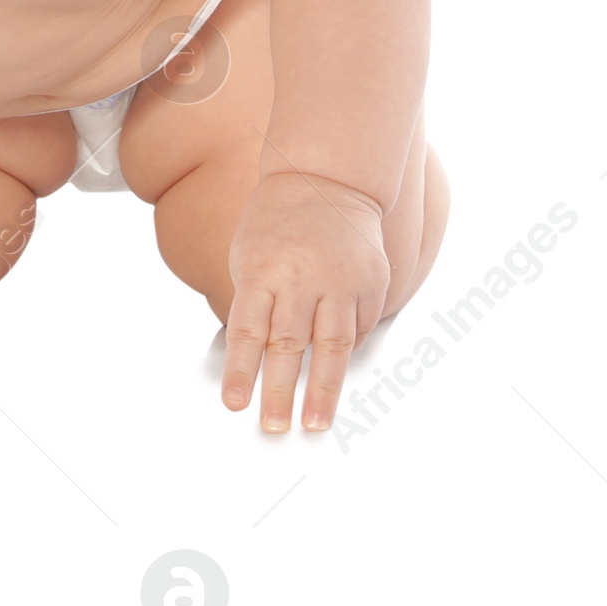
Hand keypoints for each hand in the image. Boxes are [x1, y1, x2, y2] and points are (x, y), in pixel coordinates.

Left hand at [220, 170, 389, 432]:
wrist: (326, 179)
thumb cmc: (276, 222)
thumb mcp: (249, 256)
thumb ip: (254, 304)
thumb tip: (254, 360)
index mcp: (263, 270)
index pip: (248, 331)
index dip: (242, 372)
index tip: (236, 404)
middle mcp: (302, 278)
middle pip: (289, 345)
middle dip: (281, 392)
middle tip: (273, 426)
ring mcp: (340, 281)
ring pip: (331, 346)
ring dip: (322, 390)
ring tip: (313, 422)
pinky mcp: (370, 282)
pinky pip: (357, 330)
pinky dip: (345, 354)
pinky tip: (335, 375)